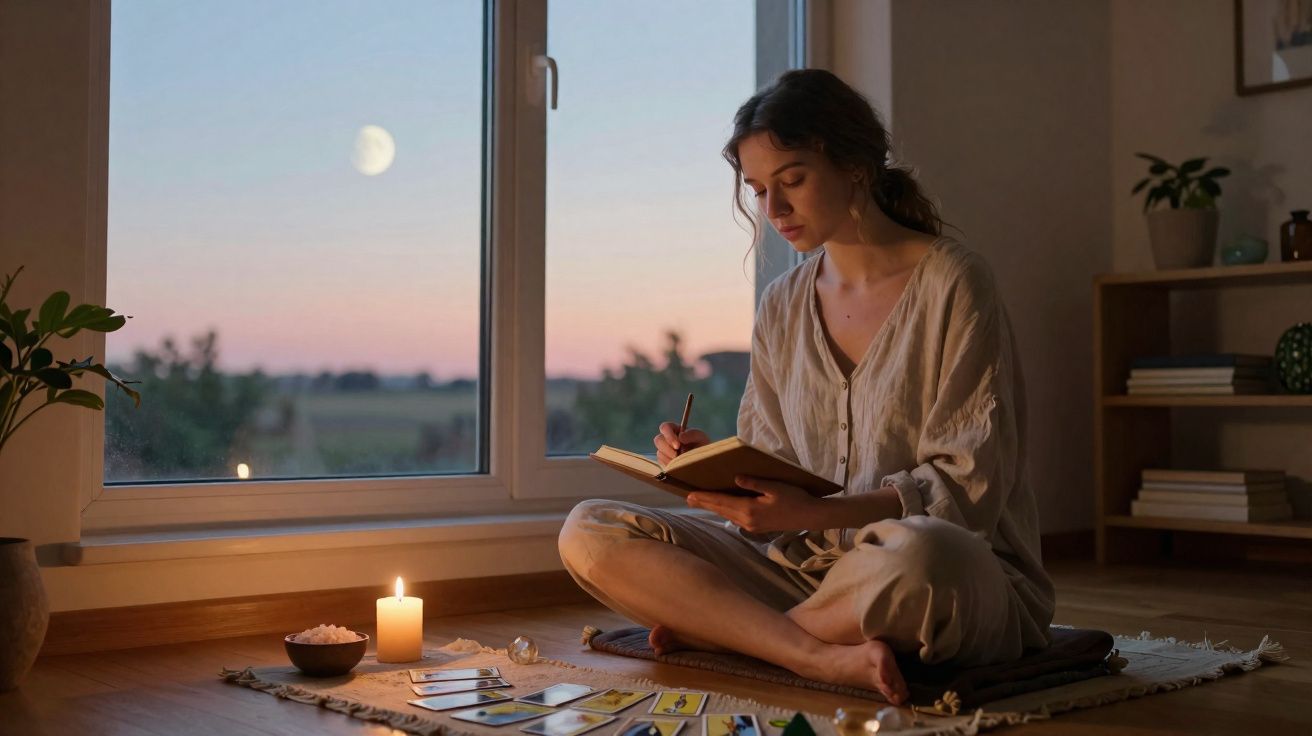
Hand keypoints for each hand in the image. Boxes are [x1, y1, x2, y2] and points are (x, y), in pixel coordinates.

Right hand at [654, 422, 709, 464]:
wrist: (704, 460)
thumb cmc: (702, 445)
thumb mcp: (701, 437)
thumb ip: (692, 434)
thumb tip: (680, 436)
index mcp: (674, 429)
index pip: (665, 427)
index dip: (669, 435)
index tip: (677, 445)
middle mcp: (667, 439)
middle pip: (658, 440)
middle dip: (667, 449)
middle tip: (677, 456)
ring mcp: (664, 451)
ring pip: (660, 453)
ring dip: (670, 458)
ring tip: (682, 461)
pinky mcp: (664, 461)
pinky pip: (662, 463)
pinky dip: (671, 465)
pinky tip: (679, 466)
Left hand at [686, 475, 822, 532]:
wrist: (810, 516)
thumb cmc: (795, 498)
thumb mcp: (775, 487)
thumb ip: (754, 483)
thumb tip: (735, 478)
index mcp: (750, 510)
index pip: (722, 502)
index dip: (705, 498)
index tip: (690, 495)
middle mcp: (747, 521)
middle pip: (721, 510)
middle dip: (704, 503)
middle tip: (687, 498)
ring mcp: (752, 526)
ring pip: (727, 515)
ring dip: (714, 508)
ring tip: (700, 501)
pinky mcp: (756, 527)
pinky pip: (735, 518)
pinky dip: (725, 511)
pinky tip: (721, 506)